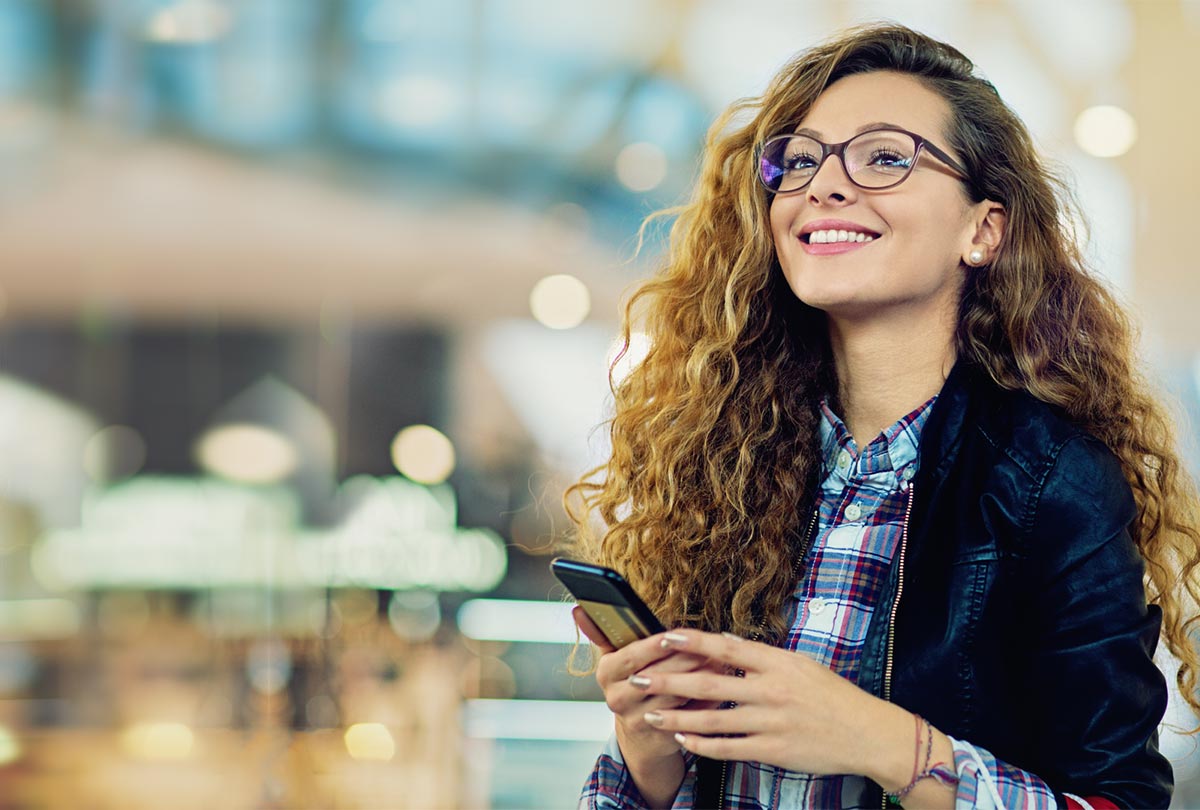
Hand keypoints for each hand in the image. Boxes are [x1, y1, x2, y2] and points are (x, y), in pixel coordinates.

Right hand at [573, 608, 720, 762]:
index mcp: (606, 673)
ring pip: (676, 696)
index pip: (629, 657)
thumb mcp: (615, 657)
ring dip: (701, 678)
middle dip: (684, 659)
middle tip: (708, 646)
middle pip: (655, 676)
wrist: (640, 733)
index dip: (651, 646)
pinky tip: (721, 684)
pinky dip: (708, 699)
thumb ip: (602, 632)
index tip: (672, 635)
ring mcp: (639, 719)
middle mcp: (618, 699)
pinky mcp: (662, 734)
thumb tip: (578, 608)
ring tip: (720, 661)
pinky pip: (690, 715)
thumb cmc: (630, 682)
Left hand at [628, 629, 907, 777]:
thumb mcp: (802, 664)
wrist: (867, 733)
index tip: (663, 637)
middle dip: (668, 680)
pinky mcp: (772, 750)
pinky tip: (683, 740)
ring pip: (712, 718)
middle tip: (638, 678)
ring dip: (676, 717)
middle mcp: (770, 690)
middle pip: (708, 682)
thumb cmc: (834, 696)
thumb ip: (764, 657)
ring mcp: (770, 722)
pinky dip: (702, 744)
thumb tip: (729, 643)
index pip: (726, 647)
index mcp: (777, 662)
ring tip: (649, 714)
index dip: (692, 642)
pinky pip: (728, 747)